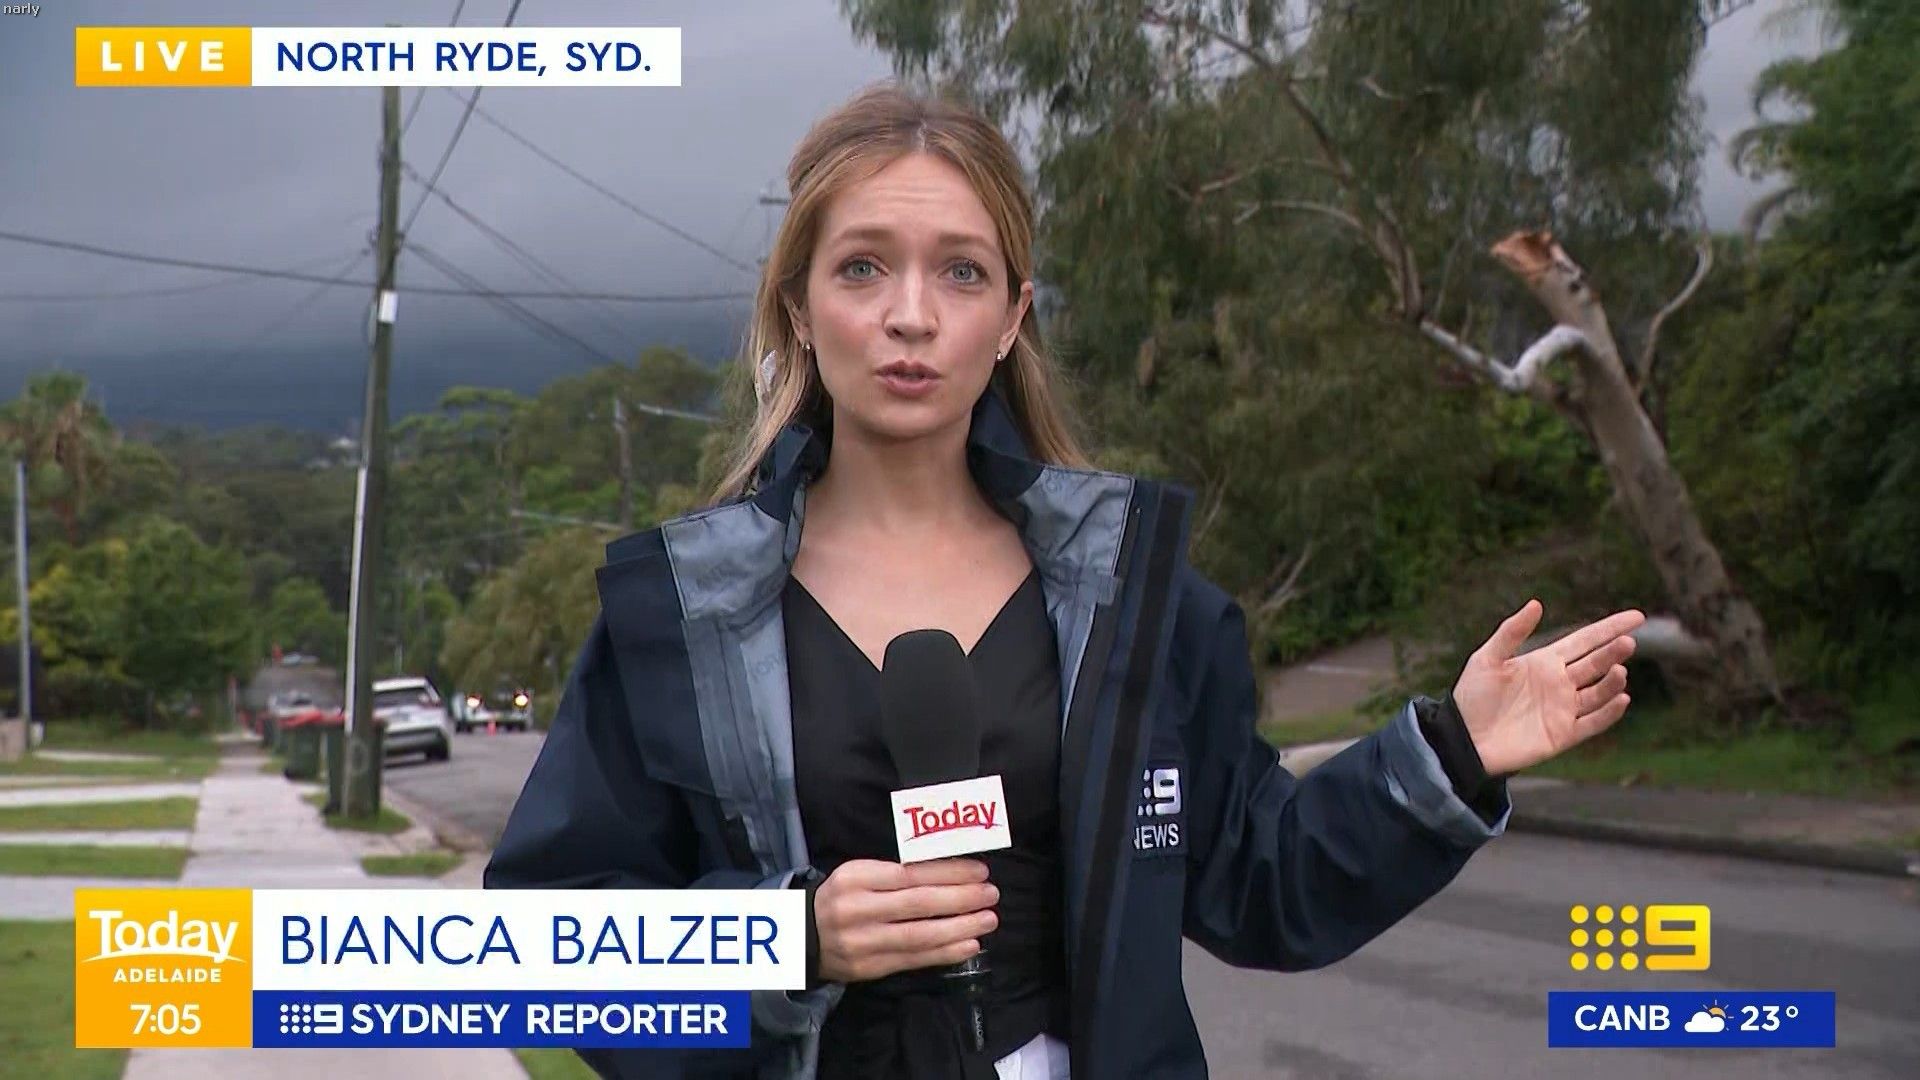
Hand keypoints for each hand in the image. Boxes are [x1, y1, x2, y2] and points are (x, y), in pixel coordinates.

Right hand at [813, 857, 997, 982]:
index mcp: (857, 877)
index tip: (980, 872)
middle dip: (961, 898)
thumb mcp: (860, 874)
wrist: (802, 936)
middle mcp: (858, 909)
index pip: (911, 874)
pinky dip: (945, 953)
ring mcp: (864, 942)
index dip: (949, 873)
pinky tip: (969, 945)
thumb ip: (898, 874)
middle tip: (991, 894)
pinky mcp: (870, 968)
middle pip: (918, 904)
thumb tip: (952, 873)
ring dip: (960, 928)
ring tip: (988, 920)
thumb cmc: (843, 897)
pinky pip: (914, 959)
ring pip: (919, 935)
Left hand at [1451, 600, 1645, 775]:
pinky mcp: (1563, 735)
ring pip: (1598, 692)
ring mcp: (1564, 709)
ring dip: (1612, 681)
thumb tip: (1537, 603)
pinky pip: (1592, 723)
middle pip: (1596, 663)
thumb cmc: (1471, 697)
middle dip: (1613, 652)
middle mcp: (1560, 683)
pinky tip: (1621, 698)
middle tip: (1627, 642)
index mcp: (1545, 661)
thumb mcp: (1487, 659)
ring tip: (1620, 669)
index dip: (1609, 628)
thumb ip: (1511, 632)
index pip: (1586, 640)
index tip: (1637, 616)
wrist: (1463, 739)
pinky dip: (1609, 713)